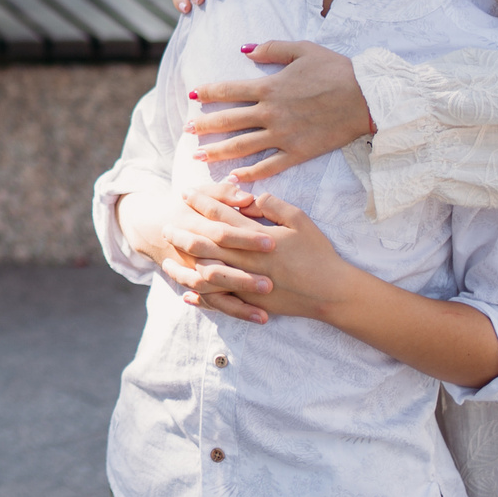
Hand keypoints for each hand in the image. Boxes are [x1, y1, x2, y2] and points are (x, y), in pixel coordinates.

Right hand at [116, 187, 276, 324]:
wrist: (152, 227)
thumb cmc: (187, 207)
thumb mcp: (202, 193)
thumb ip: (224, 193)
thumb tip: (249, 198)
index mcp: (195, 224)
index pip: (221, 232)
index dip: (245, 238)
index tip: (271, 242)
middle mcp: (190, 251)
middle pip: (215, 267)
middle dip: (241, 278)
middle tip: (269, 283)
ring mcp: (190, 270)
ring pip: (210, 290)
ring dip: (237, 302)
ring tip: (265, 311)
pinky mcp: (194, 285)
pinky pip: (211, 302)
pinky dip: (233, 311)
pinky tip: (259, 317)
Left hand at [183, 185, 357, 322]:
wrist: (331, 291)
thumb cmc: (318, 253)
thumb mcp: (299, 219)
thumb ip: (273, 205)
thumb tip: (249, 199)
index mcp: (256, 236)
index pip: (221, 215)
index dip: (201, 202)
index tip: (185, 193)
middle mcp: (247, 260)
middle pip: (205, 244)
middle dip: (183, 233)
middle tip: (166, 226)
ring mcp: (247, 284)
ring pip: (206, 275)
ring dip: (185, 268)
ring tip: (168, 261)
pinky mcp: (252, 303)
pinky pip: (220, 302)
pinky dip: (201, 298)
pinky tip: (187, 295)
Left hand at [186, 40, 373, 184]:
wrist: (368, 98)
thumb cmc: (337, 70)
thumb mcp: (303, 49)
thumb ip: (271, 48)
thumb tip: (244, 50)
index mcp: (270, 87)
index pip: (229, 91)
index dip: (208, 93)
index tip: (192, 97)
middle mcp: (271, 113)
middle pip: (229, 121)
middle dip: (204, 126)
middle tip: (185, 131)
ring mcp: (284, 136)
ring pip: (242, 146)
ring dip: (218, 152)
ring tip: (198, 156)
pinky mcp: (299, 152)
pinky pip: (269, 166)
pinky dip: (250, 173)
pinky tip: (234, 177)